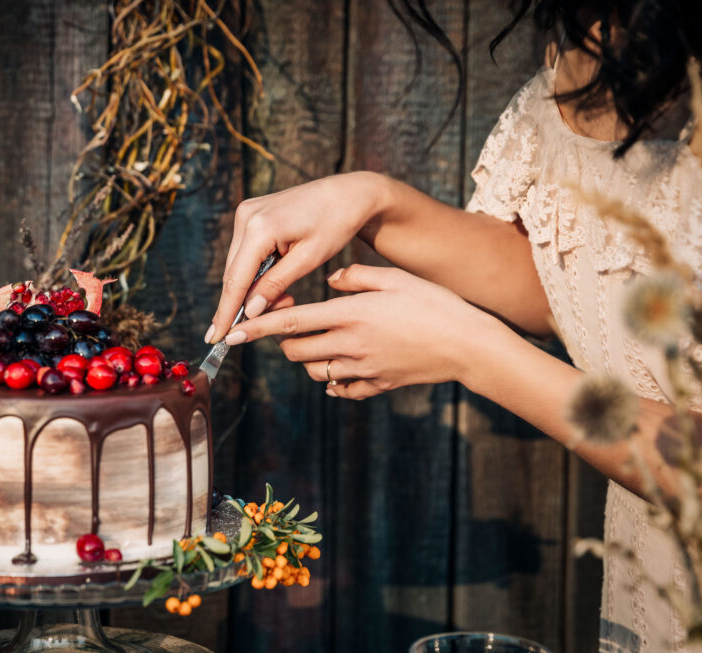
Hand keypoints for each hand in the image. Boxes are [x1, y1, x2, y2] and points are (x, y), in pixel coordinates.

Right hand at [206, 172, 387, 342]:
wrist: (347, 193)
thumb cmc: (335, 224)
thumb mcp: (309, 259)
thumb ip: (276, 285)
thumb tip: (250, 312)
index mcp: (260, 227)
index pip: (235, 280)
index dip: (225, 313)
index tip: (215, 338)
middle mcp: (246, 216)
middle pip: (232, 273)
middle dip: (242, 303)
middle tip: (256, 327)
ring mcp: (246, 212)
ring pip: (238, 264)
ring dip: (251, 288)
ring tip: (284, 300)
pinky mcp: (250, 213)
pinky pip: (245, 252)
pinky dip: (255, 272)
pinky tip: (275, 283)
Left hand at [223, 264, 499, 398]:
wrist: (469, 345)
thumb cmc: (435, 304)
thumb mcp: (395, 278)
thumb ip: (356, 276)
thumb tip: (330, 278)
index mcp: (351, 314)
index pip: (291, 321)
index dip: (258, 328)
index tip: (233, 333)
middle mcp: (350, 345)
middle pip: (296, 351)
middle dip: (286, 342)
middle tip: (295, 327)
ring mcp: (363, 369)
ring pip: (316, 372)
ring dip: (310, 359)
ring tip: (325, 342)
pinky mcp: (377, 386)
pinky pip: (342, 390)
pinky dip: (335, 380)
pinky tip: (344, 366)